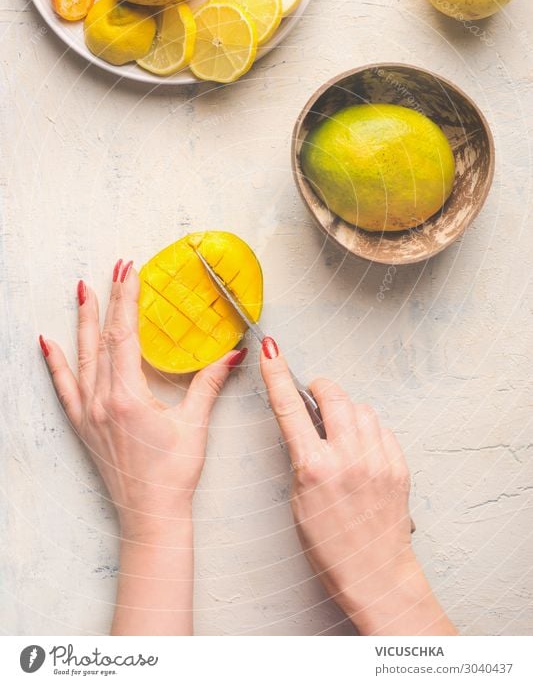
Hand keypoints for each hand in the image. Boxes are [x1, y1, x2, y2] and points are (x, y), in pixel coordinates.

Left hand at [39, 259, 246, 634]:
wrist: (150, 515)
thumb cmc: (174, 474)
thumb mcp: (194, 424)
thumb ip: (210, 383)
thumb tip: (235, 352)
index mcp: (128, 396)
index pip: (125, 334)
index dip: (127, 300)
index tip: (130, 271)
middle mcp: (102, 400)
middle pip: (102, 338)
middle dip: (109, 300)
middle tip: (114, 269)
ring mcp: (89, 413)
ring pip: (82, 357)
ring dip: (82, 322)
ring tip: (82, 291)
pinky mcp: (83, 425)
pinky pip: (64, 387)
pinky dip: (55, 363)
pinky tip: (47, 342)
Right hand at [260, 337, 456, 635]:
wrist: (375, 573)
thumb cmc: (330, 545)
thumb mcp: (300, 500)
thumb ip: (302, 456)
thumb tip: (305, 421)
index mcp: (314, 468)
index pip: (289, 408)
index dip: (276, 374)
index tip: (270, 350)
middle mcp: (348, 458)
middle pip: (334, 396)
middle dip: (322, 388)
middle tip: (317, 393)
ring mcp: (378, 460)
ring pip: (361, 408)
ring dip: (347, 409)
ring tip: (340, 429)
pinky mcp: (398, 466)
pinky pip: (382, 428)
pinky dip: (369, 428)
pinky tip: (362, 447)